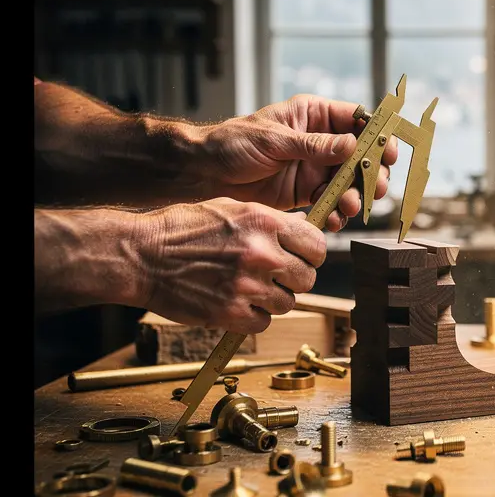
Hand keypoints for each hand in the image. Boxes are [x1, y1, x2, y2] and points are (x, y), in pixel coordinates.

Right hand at [132, 198, 325, 333]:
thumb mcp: (231, 208)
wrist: (141, 255)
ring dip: (273, 299)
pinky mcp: (231, 314)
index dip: (311, 253)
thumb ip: (271, 219)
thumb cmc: (182, 228)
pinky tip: (237, 303)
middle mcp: (262, 254)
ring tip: (249, 288)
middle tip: (274, 276)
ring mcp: (248, 286)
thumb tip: (305, 224)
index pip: (317, 245)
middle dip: (294, 278)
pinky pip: (264, 323)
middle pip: (307, 278)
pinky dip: (253, 318)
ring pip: (288, 303)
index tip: (302, 256)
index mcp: (265, 223)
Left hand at [196, 95, 398, 230]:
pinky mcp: (307, 192)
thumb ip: (313, 145)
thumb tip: (352, 145)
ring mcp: (315, 168)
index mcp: (313, 115)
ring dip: (355, 195)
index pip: (355, 119)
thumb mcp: (273, 140)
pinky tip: (333, 219)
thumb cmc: (231, 143)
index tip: (389, 152)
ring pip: (350, 181)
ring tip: (350, 206)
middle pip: (361, 154)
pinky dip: (336, 212)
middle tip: (374, 187)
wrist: (204, 174)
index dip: (377, 134)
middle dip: (371, 172)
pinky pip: (331, 201)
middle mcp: (320, 141)